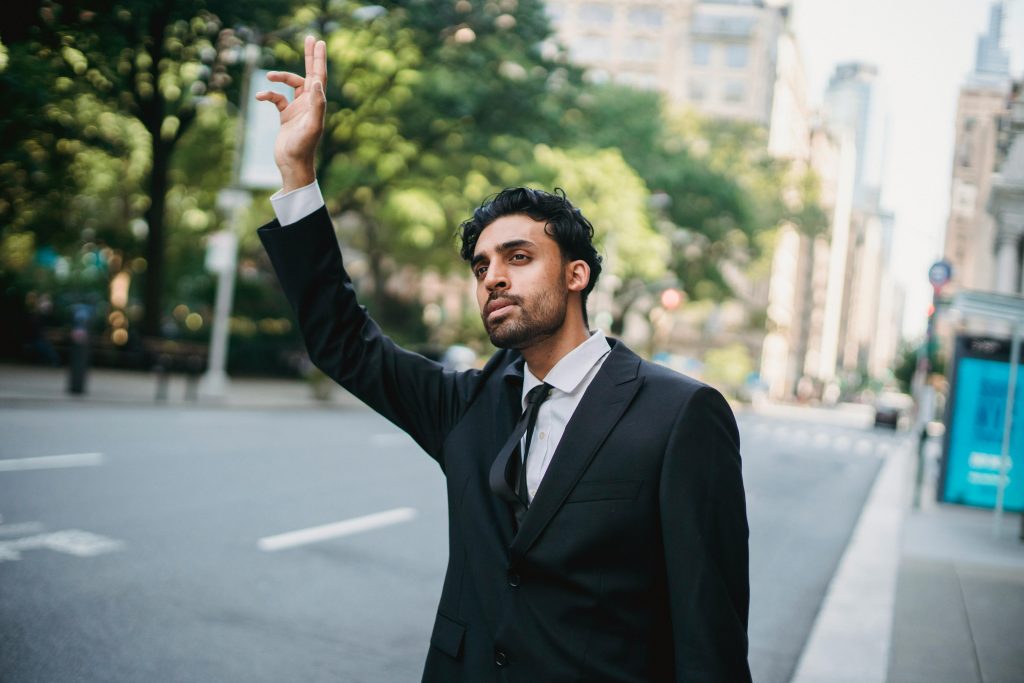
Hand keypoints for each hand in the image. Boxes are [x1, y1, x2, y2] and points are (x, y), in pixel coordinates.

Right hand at [255, 36, 326, 192]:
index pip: (319, 76)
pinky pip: (276, 98)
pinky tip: (260, 97)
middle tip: (310, 38)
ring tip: (269, 75)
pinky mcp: (286, 116)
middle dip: (310, 57)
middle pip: (310, 74)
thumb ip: (317, 104)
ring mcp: (297, 109)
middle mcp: (309, 104)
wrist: (292, 165)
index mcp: (317, 103)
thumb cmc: (304, 147)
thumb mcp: (313, 126)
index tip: (319, 42)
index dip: (319, 59)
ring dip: (280, 77)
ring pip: (290, 84)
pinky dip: (268, 95)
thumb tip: (317, 82)